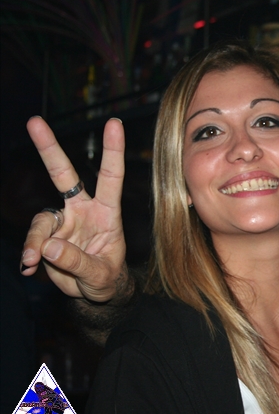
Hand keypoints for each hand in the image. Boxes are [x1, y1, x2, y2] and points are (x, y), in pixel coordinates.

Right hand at [20, 116, 127, 301]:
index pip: (111, 177)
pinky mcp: (47, 235)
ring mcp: (64, 221)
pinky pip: (33, 238)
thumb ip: (77, 262)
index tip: (114, 123)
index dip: (113, 150)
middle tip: (34, 122)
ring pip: (41, 219)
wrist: (95, 292)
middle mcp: (83, 210)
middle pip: (64, 175)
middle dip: (49, 148)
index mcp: (107, 213)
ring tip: (33, 260)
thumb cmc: (107, 278)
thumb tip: (48, 247)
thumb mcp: (100, 275)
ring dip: (34, 240)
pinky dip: (29, 252)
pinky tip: (29, 266)